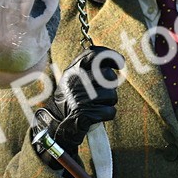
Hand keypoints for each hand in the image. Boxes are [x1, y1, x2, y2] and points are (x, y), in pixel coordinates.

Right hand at [31, 46, 123, 166]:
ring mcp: (82, 98)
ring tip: (96, 104)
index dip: (112, 56)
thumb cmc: (70, 98)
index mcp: (74, 70)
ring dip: (108, 101)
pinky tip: (97, 114)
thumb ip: (89, 66)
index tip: (121, 63)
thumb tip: (114, 59)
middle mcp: (77, 81)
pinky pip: (110, 111)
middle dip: (110, 85)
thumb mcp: (73, 77)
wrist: (57, 122)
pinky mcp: (87, 114)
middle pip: (108, 75)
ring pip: (112, 95)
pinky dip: (107, 114)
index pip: (95, 55)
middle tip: (100, 93)